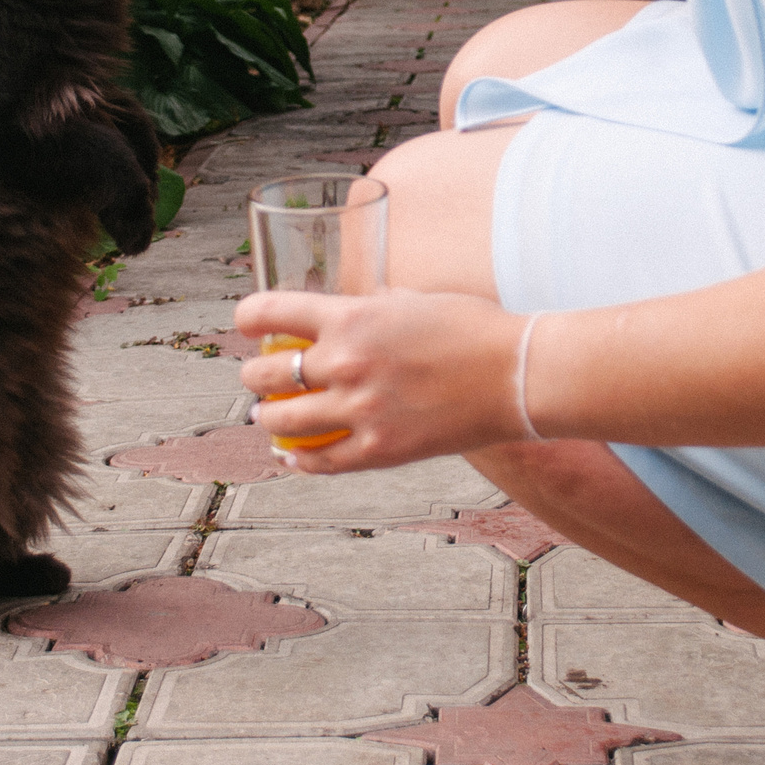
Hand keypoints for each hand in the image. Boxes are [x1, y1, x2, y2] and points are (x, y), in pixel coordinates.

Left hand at [235, 289, 533, 472]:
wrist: (516, 375)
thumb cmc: (473, 329)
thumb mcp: (414, 300)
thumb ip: (373, 307)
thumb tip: (356, 309)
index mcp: (351, 316)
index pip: (269, 311)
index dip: (248, 318)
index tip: (248, 324)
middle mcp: (345, 362)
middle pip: (264, 373)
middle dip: (255, 375)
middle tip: (260, 378)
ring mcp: (359, 410)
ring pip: (280, 422)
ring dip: (267, 419)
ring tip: (269, 418)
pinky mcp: (378, 451)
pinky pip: (319, 463)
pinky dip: (298, 461)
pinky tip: (293, 456)